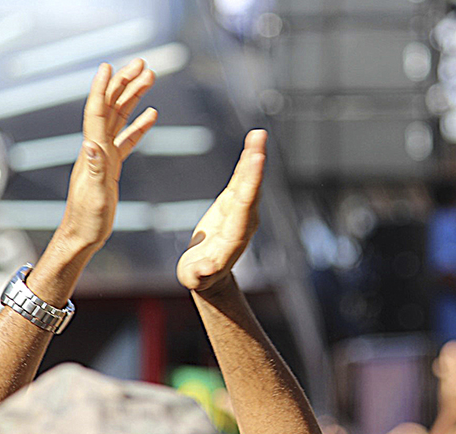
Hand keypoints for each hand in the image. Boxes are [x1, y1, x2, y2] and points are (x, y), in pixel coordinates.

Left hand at [59, 59, 156, 249]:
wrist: (82, 236)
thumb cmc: (87, 219)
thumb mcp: (93, 195)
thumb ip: (94, 169)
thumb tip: (92, 143)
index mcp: (93, 152)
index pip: (97, 112)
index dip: (102, 88)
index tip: (109, 66)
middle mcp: (96, 148)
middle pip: (111, 107)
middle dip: (125, 83)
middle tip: (142, 63)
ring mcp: (104, 156)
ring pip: (120, 118)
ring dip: (133, 96)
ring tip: (149, 78)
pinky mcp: (112, 166)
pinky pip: (127, 139)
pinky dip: (139, 124)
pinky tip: (152, 114)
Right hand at [177, 130, 266, 291]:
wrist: (211, 276)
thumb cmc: (200, 276)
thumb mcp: (196, 277)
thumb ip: (200, 273)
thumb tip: (203, 271)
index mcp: (235, 235)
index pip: (245, 205)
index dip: (250, 183)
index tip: (256, 162)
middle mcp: (245, 220)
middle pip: (251, 188)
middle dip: (255, 164)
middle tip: (259, 139)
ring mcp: (243, 211)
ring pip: (250, 181)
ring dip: (254, 156)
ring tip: (258, 134)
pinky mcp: (236, 204)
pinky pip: (243, 179)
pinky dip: (247, 161)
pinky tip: (252, 143)